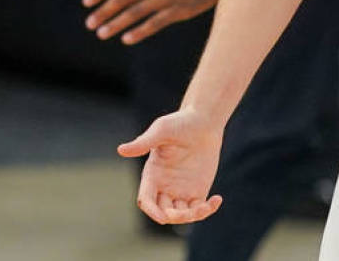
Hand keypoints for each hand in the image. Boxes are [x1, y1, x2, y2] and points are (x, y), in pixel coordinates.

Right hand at [119, 107, 224, 224]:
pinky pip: (199, 208)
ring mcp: (181, 190)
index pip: (146, 200)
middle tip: (187, 213)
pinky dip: (207, 210)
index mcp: (152, 175)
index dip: (152, 211)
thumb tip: (121, 150)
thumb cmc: (180, 123)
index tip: (163, 217)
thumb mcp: (161, 131)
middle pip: (163, 211)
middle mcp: (164, 186)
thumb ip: (144, 142)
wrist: (203, 121)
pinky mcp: (198, 190)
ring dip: (190, 217)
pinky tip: (216, 200)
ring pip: (181, 214)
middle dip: (173, 216)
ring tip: (204, 207)